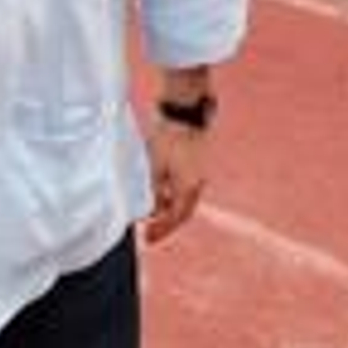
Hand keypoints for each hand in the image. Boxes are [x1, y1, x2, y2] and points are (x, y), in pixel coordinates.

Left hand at [143, 119, 210, 243]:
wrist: (183, 110)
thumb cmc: (168, 138)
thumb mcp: (155, 167)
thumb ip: (154, 192)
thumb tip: (151, 210)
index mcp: (188, 187)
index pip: (176, 217)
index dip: (162, 230)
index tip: (148, 237)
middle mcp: (198, 183)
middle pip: (183, 211)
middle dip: (167, 222)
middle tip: (151, 231)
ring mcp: (199, 172)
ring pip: (185, 199)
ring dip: (170, 207)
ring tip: (152, 210)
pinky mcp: (196, 162)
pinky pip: (186, 186)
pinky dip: (173, 194)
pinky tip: (160, 190)